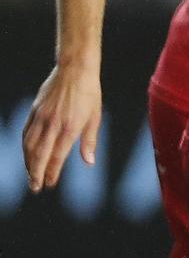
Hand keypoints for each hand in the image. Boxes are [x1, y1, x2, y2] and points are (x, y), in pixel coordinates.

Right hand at [21, 65, 101, 191]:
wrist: (75, 70)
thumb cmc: (89, 94)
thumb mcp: (95, 117)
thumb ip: (89, 141)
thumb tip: (89, 162)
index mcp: (70, 128)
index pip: (56, 156)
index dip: (52, 172)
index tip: (49, 184)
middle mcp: (53, 124)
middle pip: (39, 154)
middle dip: (35, 173)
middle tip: (35, 187)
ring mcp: (41, 117)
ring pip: (29, 145)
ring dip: (28, 162)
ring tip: (30, 175)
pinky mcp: (34, 111)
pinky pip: (26, 132)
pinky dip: (25, 146)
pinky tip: (27, 155)